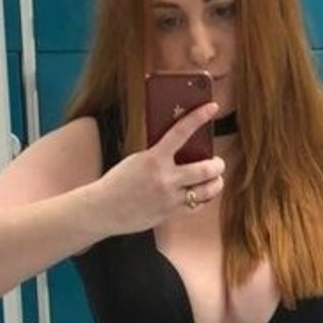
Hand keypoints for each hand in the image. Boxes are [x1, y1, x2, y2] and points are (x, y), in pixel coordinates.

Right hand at [97, 103, 224, 234]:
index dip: (199, 117)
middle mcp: (165, 179)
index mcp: (154, 158)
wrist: (104, 209)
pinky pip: (195, 208)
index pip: (181, 132)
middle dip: (217, 165)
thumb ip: (159, 154)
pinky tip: (204, 196)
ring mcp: (169, 199)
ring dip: (215, 184)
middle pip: (204, 170)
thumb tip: (181, 148)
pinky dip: (203, 200)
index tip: (213, 108)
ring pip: (205, 192)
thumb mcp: (137, 160)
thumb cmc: (118, 181)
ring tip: (216, 180)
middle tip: (219, 163)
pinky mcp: (169, 214)